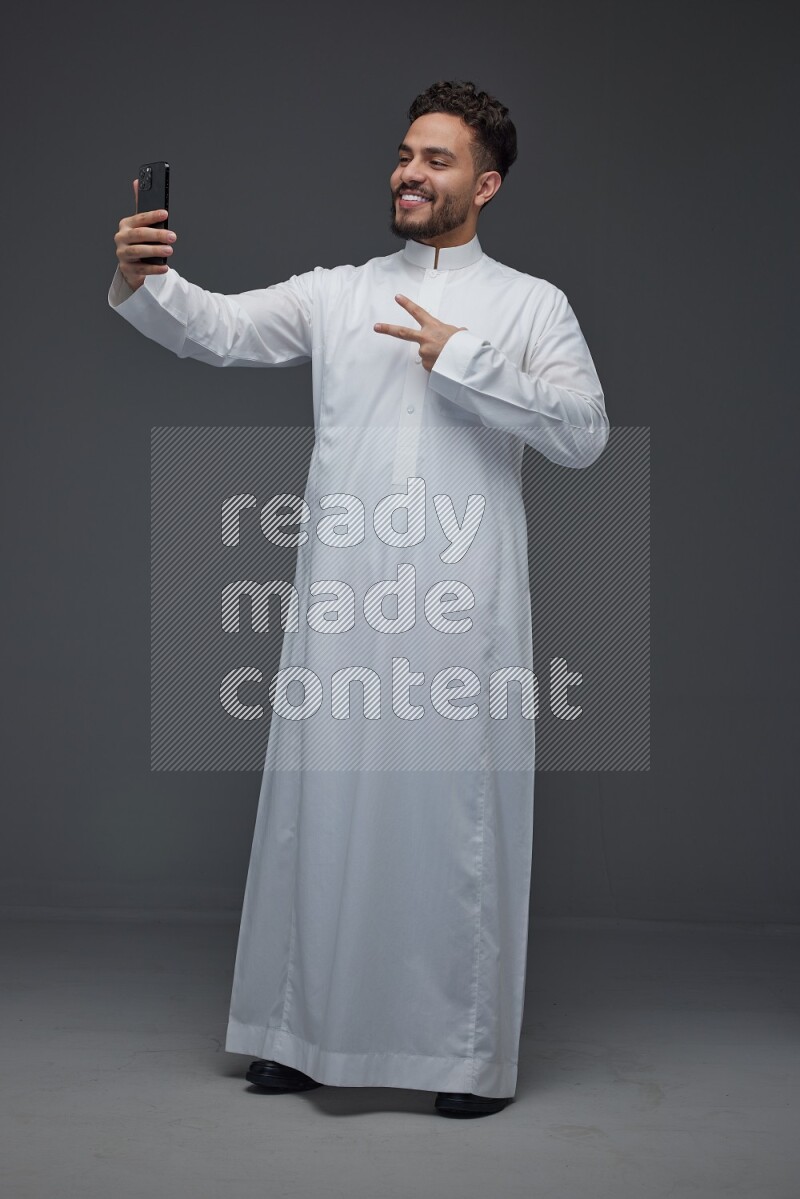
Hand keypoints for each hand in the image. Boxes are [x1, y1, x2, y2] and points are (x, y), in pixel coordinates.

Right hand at [113, 177, 176, 291]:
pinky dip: (154, 268)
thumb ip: (141, 206)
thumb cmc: (139, 242)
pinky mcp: (127, 269)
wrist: (132, 266)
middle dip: (157, 234)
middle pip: (139, 235)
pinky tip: (164, 267)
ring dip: (155, 250)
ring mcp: (123, 254)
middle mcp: (121, 238)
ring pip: (139, 251)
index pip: (139, 218)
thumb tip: (138, 182)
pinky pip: (142, 269)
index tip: (165, 214)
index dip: (152, 215)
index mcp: (125, 225)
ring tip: (169, 250)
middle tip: (172, 236)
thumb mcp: (140, 225)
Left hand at [374, 294, 465, 371]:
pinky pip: (429, 364)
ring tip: (446, 355)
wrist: (464, 362)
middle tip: (376, 327)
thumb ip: (451, 331)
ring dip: (434, 354)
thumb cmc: (463, 346)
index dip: (407, 304)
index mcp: (433, 326)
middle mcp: (425, 338)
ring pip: (424, 352)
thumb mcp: (458, 333)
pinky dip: (436, 364)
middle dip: (387, 328)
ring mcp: (424, 352)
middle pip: (402, 332)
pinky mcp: (425, 364)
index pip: (417, 312)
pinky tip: (444, 363)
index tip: (398, 298)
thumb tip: (457, 332)